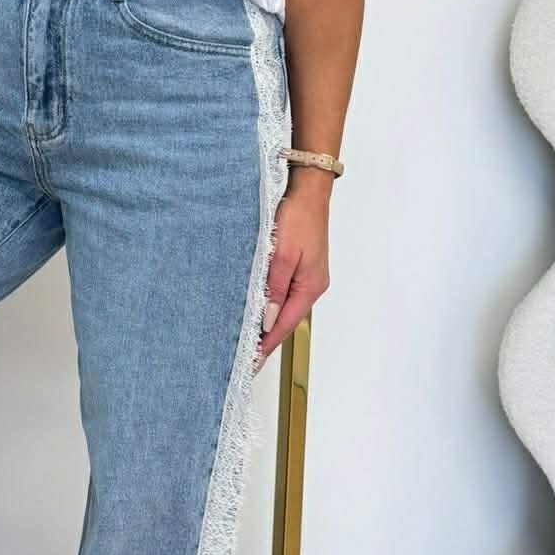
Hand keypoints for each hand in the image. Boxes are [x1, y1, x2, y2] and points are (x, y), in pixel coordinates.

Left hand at [253, 187, 329, 370]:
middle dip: (265, 337)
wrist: (308, 192)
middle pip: (285, 319)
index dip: (267, 344)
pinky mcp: (300, 266)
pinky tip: (256, 306)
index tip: (251, 361)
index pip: (285, 325)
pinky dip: (269, 302)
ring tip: (246, 336)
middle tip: (243, 355)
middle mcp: (311, 285)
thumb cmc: (298, 217)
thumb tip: (268, 320)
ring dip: (266, 320)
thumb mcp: (283, 255)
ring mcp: (307, 276)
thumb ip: (274, 288)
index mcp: (310, 287)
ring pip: (283, 305)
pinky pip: (282, 291)